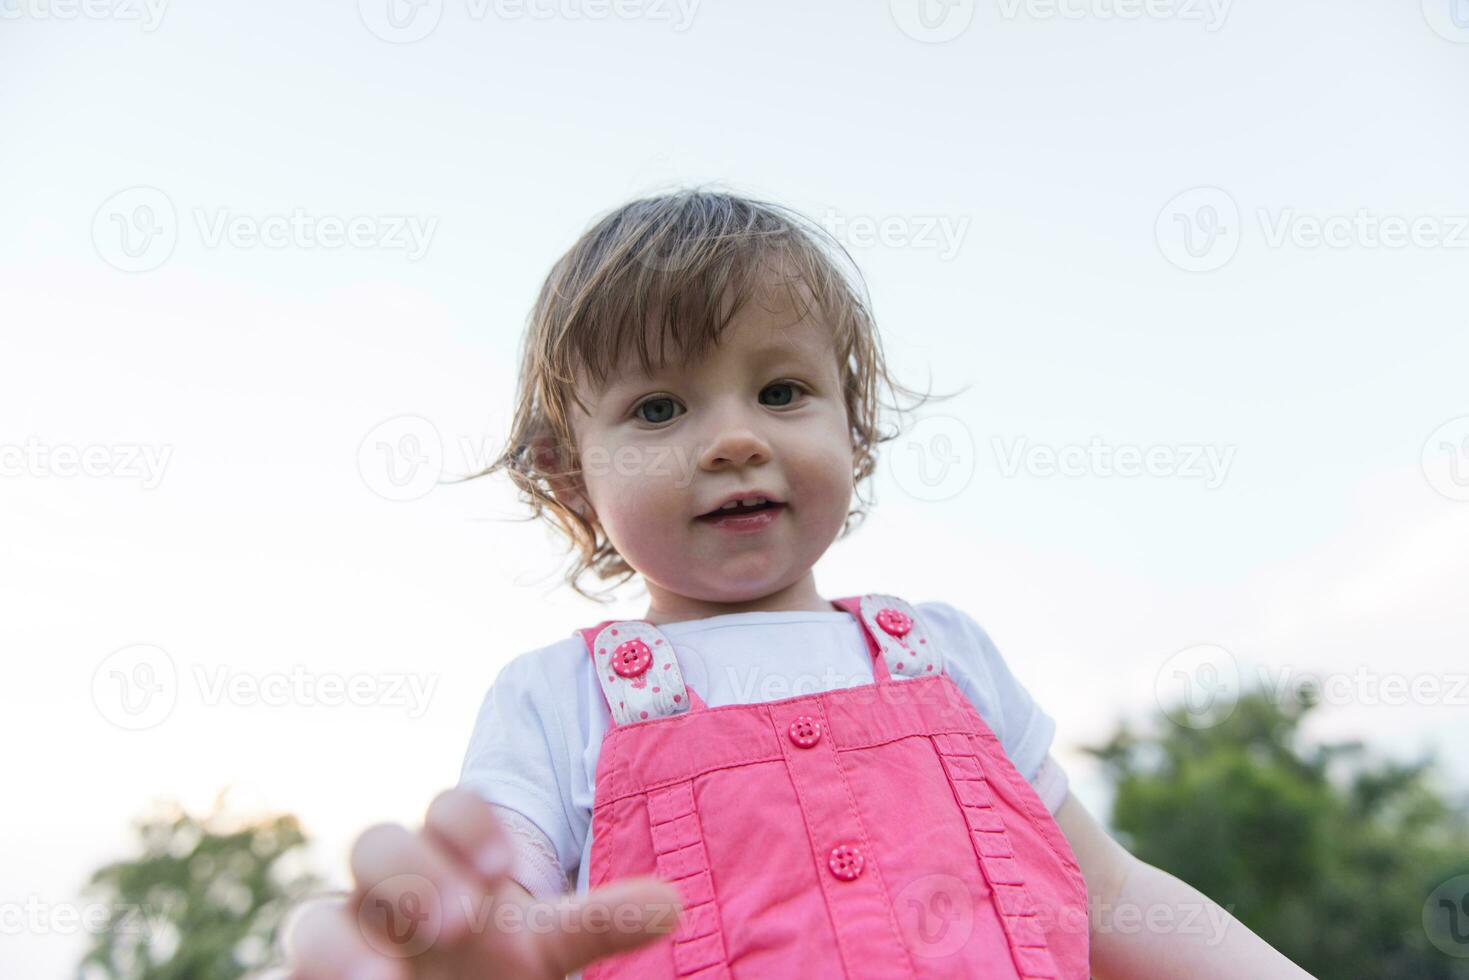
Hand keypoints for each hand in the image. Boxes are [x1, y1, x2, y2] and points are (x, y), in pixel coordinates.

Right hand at [281, 787, 681, 978]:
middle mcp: (383, 890)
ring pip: (314, 919)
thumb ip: (596, 922)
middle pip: (377, 846)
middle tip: (458, 921)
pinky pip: (284, 977)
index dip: (470, 826)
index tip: (508, 868)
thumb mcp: (542, 948)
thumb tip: (674, 902)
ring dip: (341, 945)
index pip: (447, 809)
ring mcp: (338, 940)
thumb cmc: (483, 965)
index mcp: (445, 858)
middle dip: (413, 874)